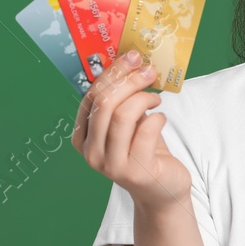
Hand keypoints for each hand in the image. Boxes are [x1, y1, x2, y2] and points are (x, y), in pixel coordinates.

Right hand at [72, 51, 189, 210]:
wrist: (161, 188)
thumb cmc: (143, 150)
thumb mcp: (127, 123)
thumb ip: (121, 99)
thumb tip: (131, 61)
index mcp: (83, 137)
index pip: (91, 96)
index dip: (112, 72)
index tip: (132, 57)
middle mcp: (91, 153)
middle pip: (105, 103)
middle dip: (129, 80)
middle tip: (149, 71)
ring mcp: (111, 165)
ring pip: (122, 115)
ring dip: (144, 98)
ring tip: (156, 99)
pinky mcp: (136, 172)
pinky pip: (146, 132)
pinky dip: (157, 118)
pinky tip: (160, 118)